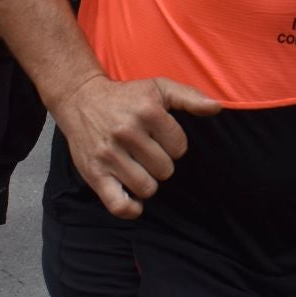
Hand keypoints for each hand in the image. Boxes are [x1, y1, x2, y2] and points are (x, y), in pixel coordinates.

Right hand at [52, 73, 221, 219]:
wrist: (80, 99)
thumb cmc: (126, 97)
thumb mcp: (159, 88)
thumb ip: (189, 97)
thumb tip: (216, 108)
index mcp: (147, 111)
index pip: (179, 147)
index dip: (173, 145)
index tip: (159, 138)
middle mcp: (127, 131)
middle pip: (164, 170)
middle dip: (159, 163)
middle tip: (146, 153)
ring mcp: (109, 154)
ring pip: (146, 188)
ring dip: (146, 182)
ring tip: (137, 168)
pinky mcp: (94, 173)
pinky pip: (119, 205)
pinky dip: (131, 208)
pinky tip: (133, 198)